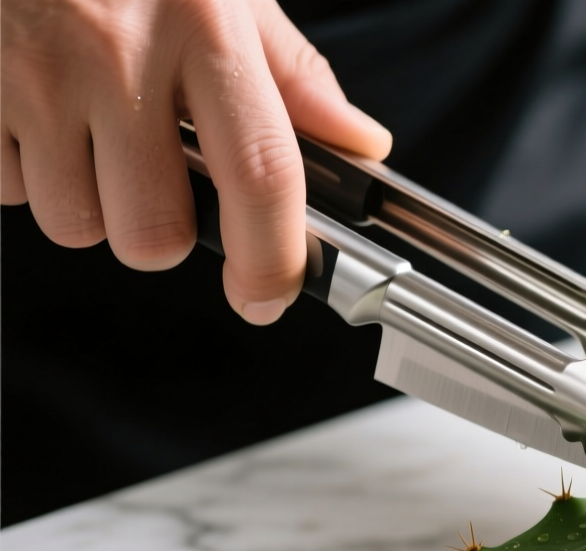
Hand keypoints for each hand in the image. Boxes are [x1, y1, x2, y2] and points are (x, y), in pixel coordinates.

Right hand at [1, 0, 390, 321]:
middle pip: (153, 231)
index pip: (261, 174)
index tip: (267, 295)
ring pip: (74, 224)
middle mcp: (119, 55)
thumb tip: (358, 143)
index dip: (271, 259)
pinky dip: (25, 172)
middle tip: (156, 179)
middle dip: (160, 232)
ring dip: (89, 202)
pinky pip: (6, 191)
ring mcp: (34, 75)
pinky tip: (39, 115)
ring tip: (91, 133)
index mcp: (205, 28)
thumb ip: (291, 74)